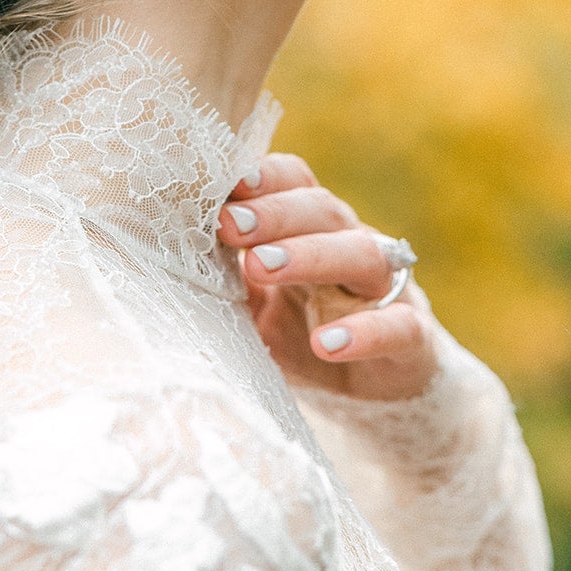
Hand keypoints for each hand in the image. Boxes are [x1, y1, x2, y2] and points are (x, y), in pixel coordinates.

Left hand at [217, 153, 443, 401]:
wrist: (368, 393)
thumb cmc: (297, 332)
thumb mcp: (252, 303)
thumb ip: (221, 277)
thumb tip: (158, 253)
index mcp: (312, 227)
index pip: (296, 180)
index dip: (266, 177)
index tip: (224, 183)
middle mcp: (352, 243)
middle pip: (323, 209)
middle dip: (275, 213)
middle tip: (229, 225)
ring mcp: (386, 288)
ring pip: (361, 253)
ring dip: (310, 256)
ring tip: (261, 268)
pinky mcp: (412, 336)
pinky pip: (397, 325)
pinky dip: (363, 332)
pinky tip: (327, 344)